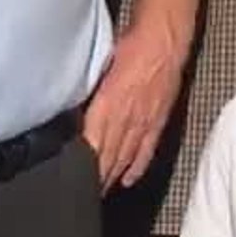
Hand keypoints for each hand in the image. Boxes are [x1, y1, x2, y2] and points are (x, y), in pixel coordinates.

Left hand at [82, 23, 184, 190]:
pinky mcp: (158, 122)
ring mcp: (144, 123)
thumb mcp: (101, 67)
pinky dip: (137, 168)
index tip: (71, 181)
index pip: (92, 145)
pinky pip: (146, 151)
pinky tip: (128, 180)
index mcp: (107, 105)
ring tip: (100, 193)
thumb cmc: (130, 47)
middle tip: (82, 196)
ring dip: (112, 177)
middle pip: (107, 157)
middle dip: (95, 179)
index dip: (83, 166)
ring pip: (125, 158)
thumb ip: (90, 94)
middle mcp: (126, 119)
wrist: (164, 40)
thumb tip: (73, 109)